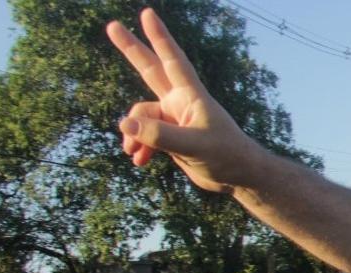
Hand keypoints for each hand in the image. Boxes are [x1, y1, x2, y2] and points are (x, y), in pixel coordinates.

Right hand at [106, 9, 261, 192]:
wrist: (238, 177)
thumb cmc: (225, 156)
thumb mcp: (193, 146)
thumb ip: (160, 135)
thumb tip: (125, 125)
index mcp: (191, 96)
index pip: (172, 60)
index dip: (160, 37)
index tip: (148, 14)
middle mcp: (180, 102)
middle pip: (150, 70)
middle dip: (131, 49)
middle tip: (111, 26)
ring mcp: (174, 118)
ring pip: (141, 117)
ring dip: (134, 135)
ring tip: (133, 153)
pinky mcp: (171, 136)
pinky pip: (145, 135)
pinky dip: (140, 147)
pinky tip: (140, 161)